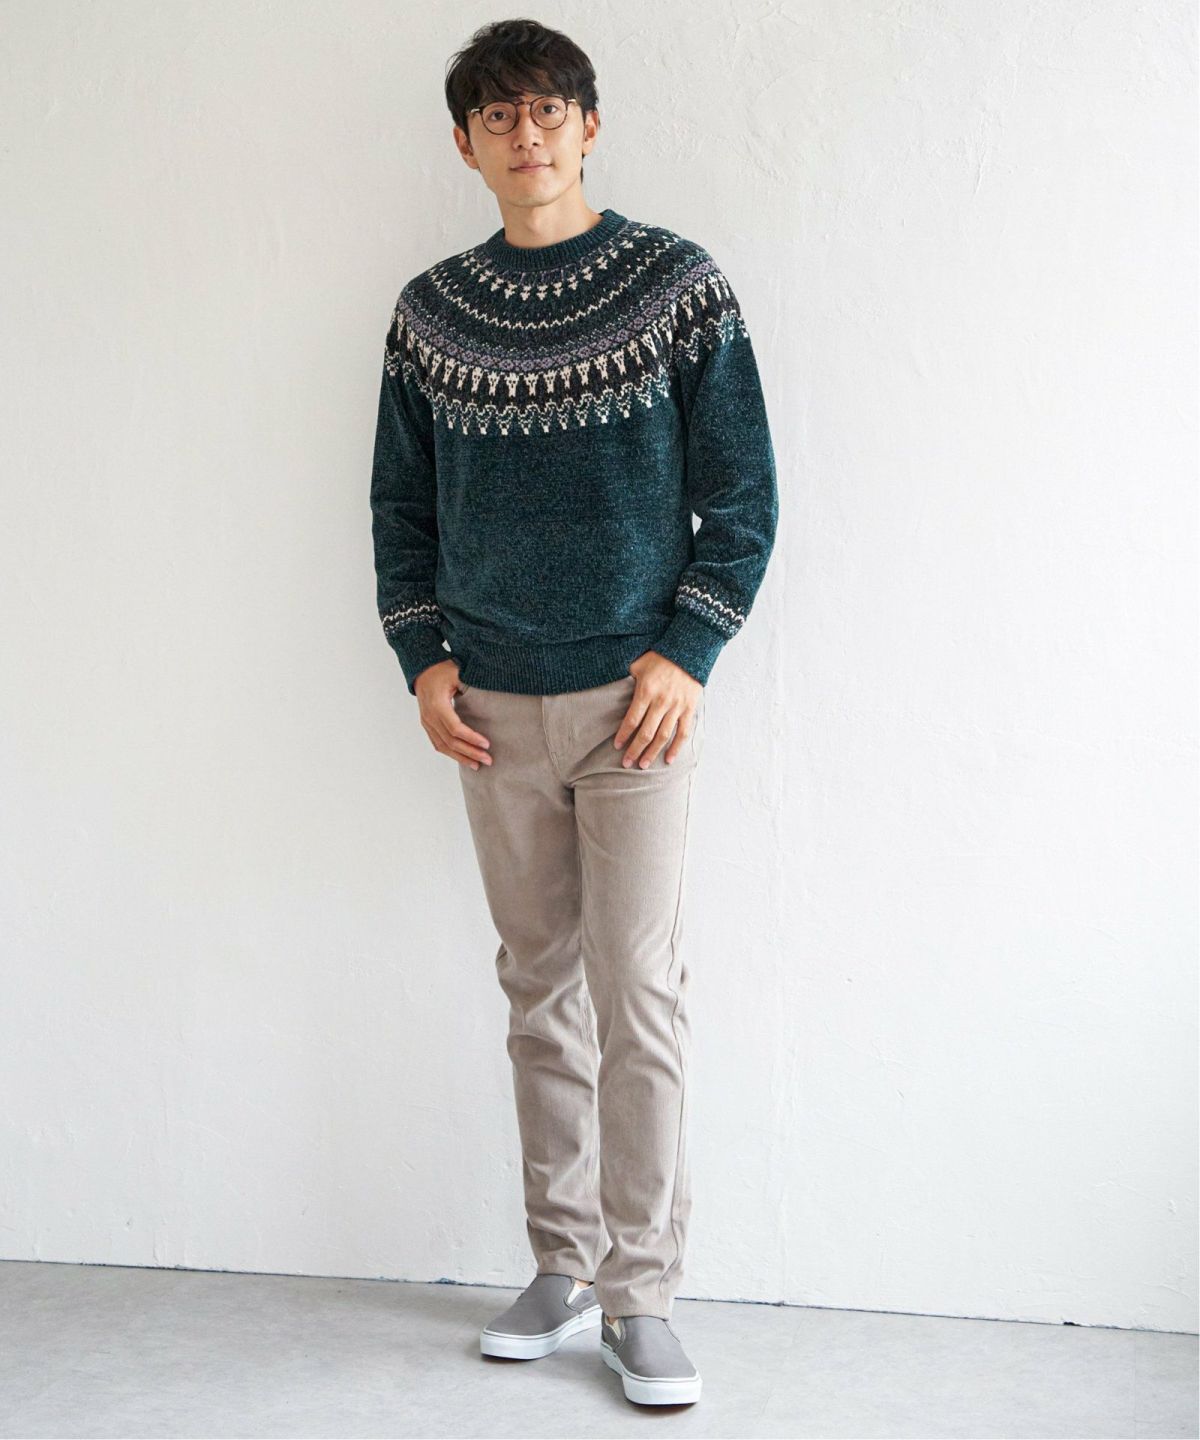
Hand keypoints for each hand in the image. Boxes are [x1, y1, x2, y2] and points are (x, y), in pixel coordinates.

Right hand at [414, 659, 492, 770]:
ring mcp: (426, 722)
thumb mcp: (458, 672)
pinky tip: (464, 759)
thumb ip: (471, 683)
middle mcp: (429, 716)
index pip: (455, 728)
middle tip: (488, 760)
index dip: (471, 738)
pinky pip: (438, 744)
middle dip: (470, 752)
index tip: (487, 744)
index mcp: (437, 704)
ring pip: (443, 746)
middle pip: (450, 741)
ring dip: (461, 757)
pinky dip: (451, 754)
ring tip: (478, 765)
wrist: (423, 670)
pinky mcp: (427, 725)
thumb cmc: (443, 670)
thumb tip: (493, 692)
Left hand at [614, 652, 701, 768]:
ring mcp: (677, 707)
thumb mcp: (638, 664)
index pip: (632, 719)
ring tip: (643, 765)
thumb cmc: (660, 657)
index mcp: (646, 691)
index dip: (624, 735)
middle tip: (627, 763)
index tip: (617, 746)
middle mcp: (661, 702)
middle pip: (646, 733)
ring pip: (663, 736)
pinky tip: (669, 759)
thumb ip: (626, 677)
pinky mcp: (689, 709)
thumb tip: (611, 687)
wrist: (689, 652)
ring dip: (653, 753)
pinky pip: (683, 732)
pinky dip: (676, 747)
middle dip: (635, 750)